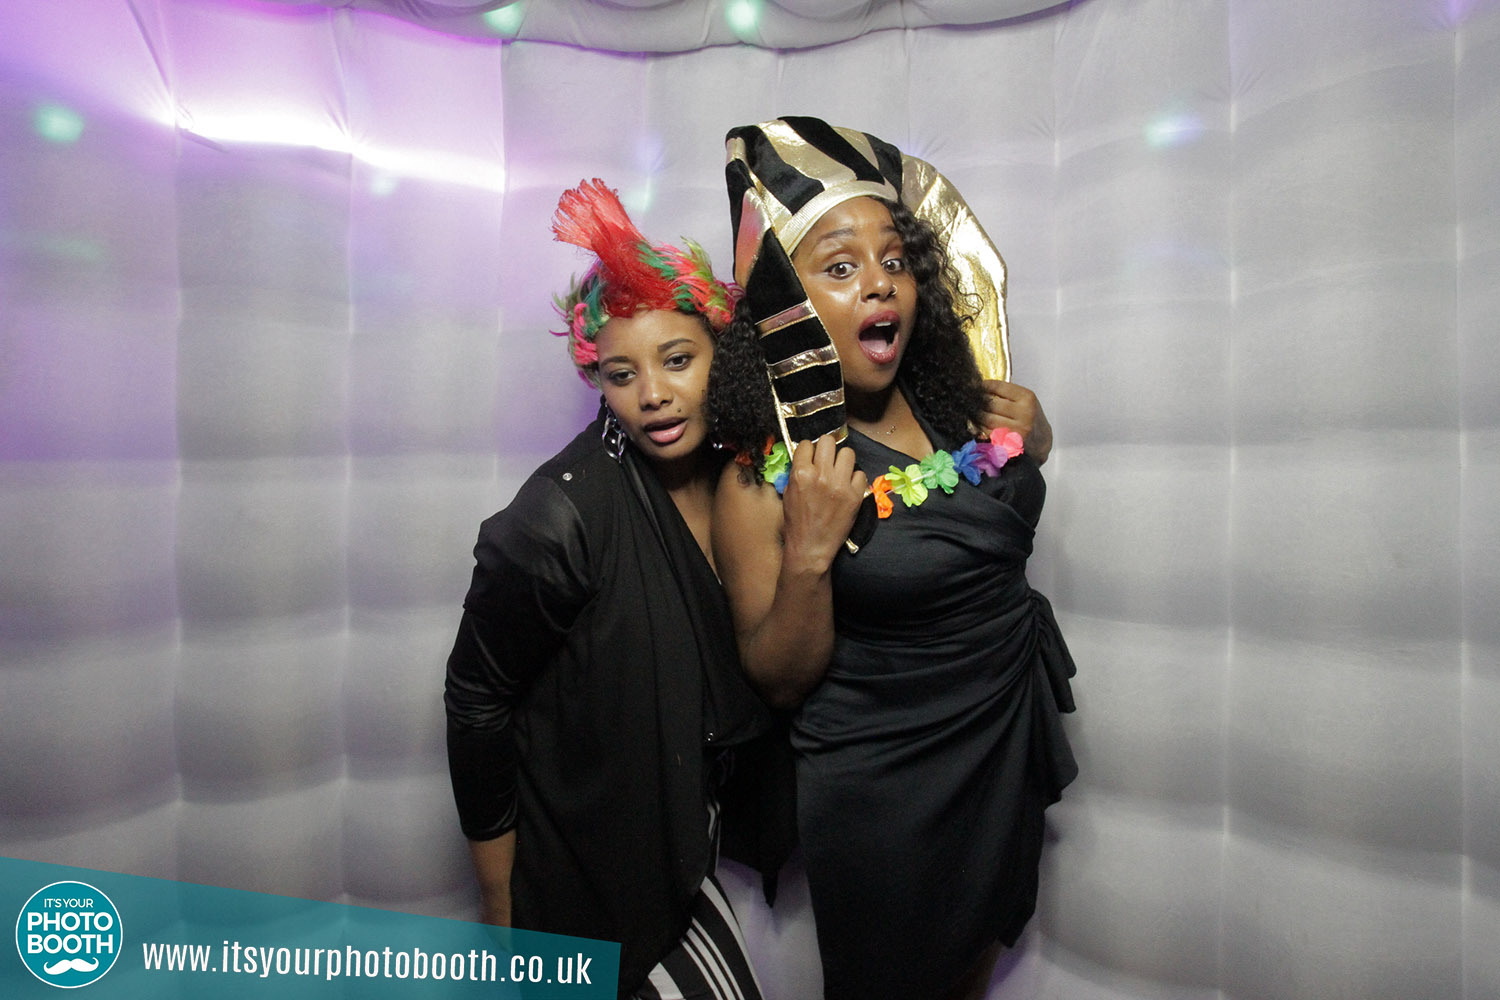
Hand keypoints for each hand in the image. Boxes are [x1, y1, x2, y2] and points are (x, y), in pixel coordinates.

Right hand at [780, 434, 867, 574]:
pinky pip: (860, 474)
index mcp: (801, 473)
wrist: (811, 548)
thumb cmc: (796, 522)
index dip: (808, 451)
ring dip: (842, 461)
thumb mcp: (789, 493)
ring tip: (839, 473)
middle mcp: (821, 475)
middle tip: (826, 460)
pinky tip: (847, 488)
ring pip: (848, 453)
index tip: (810, 458)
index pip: (807, 443)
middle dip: (826, 449)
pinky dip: (854, 479)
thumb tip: (807, 457)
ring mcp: (840, 485)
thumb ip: (797, 472)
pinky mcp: (855, 495)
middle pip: (829, 441)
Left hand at [978, 380, 1051, 464]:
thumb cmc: (1029, 416)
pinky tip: (980, 424)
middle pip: (990, 404)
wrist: (1040, 440)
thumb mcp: (1024, 400)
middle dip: (978, 401)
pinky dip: (980, 428)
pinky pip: (987, 433)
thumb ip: (1006, 393)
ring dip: (977, 415)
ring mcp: (1017, 430)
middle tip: (972, 400)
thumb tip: (979, 386)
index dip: (984, 386)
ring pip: (987, 419)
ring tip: (974, 412)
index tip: (977, 386)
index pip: (999, 387)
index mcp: (1027, 399)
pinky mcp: (1009, 443)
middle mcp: (1024, 414)